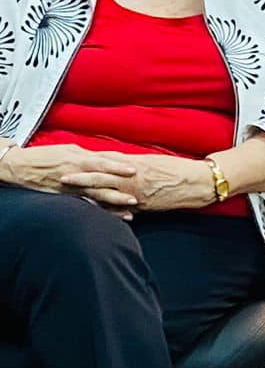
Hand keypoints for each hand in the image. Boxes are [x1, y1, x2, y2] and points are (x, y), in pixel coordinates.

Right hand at [0, 145, 138, 208]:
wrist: (22, 167)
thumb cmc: (48, 156)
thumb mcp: (71, 150)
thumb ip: (92, 155)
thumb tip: (112, 156)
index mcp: (79, 157)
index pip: (103, 160)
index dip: (119, 165)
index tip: (135, 169)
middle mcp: (77, 172)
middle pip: (103, 178)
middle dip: (121, 185)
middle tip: (139, 192)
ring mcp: (72, 186)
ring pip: (97, 193)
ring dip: (115, 201)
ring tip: (131, 207)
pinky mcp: (66, 196)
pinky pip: (86, 204)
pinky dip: (100, 210)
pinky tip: (112, 217)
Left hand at [59, 152, 214, 213]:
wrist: (200, 182)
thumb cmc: (180, 169)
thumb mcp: (154, 161)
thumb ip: (133, 163)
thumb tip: (114, 161)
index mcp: (136, 166)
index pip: (107, 164)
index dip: (88, 164)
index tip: (71, 162)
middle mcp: (134, 180)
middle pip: (102, 178)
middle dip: (81, 179)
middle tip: (62, 177)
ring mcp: (138, 194)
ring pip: (109, 195)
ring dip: (89, 195)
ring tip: (72, 195)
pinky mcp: (145, 206)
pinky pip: (122, 209)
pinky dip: (107, 210)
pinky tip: (95, 211)